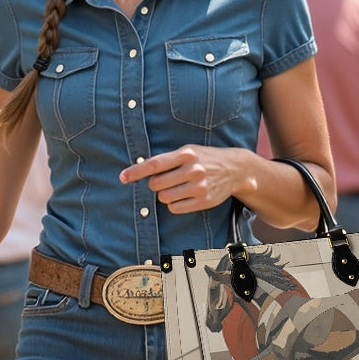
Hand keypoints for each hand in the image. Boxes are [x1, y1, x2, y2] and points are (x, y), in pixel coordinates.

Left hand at [119, 146, 241, 213]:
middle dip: (154, 184)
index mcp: (186, 154)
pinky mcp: (204, 201)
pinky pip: (175, 208)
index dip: (135, 172)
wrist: (235, 169)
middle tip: (163, 181)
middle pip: (156, 184)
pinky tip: (183, 196)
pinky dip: (174, 204)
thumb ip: (167, 160)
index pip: (154, 164)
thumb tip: (140, 171)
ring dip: (165, 195)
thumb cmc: (205, 158)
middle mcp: (193, 170)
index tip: (123, 178)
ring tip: (177, 187)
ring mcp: (199, 186)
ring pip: (164, 197)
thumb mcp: (188, 151)